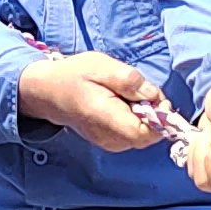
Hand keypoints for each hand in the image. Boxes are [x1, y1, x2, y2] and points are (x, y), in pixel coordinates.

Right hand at [15, 50, 168, 151]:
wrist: (50, 92)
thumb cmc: (75, 76)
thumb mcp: (102, 66)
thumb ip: (129, 81)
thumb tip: (155, 96)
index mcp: (106, 118)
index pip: (146, 134)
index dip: (160, 117)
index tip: (155, 97)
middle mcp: (110, 138)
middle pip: (149, 136)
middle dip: (154, 113)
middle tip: (139, 91)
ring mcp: (110, 143)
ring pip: (143, 135)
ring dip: (145, 115)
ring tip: (126, 96)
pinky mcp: (111, 142)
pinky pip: (134, 134)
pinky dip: (136, 119)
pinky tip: (122, 104)